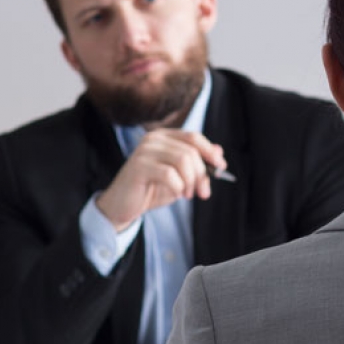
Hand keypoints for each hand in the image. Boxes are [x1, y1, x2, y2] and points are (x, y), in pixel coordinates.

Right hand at [96, 130, 226, 229]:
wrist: (122, 206)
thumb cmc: (151, 190)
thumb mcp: (180, 178)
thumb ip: (197, 165)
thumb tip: (219, 153)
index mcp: (163, 137)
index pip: (193, 137)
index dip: (210, 151)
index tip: (221, 167)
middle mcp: (153, 139)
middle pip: (191, 151)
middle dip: (202, 174)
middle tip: (202, 192)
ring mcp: (144, 151)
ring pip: (183, 160)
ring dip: (191, 182)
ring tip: (187, 195)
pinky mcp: (139, 166)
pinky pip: (170, 175)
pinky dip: (178, 187)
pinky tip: (174, 194)